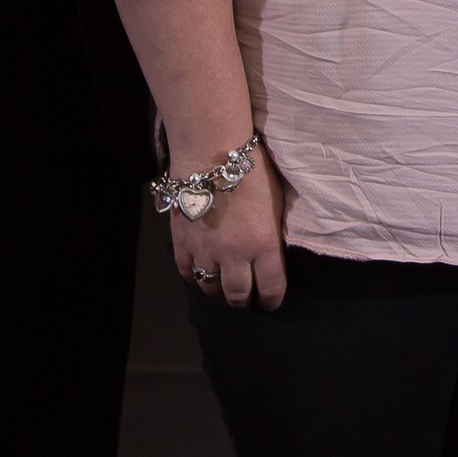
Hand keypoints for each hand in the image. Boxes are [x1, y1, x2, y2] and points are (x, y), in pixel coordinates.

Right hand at [173, 155, 287, 308]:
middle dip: (243, 299)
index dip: (271, 300)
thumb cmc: (252, 171)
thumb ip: (271, 234)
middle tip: (244, 296)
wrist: (211, 153)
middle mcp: (234, 254)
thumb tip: (271, 254)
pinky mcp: (182, 243)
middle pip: (237, 294)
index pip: (270, 287)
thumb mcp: (276, 204)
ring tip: (221, 284)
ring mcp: (205, 251)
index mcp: (264, 244)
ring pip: (210, 287)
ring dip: (217, 289)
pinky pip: (186, 272)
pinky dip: (194, 274)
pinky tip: (199, 270)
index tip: (269, 303)